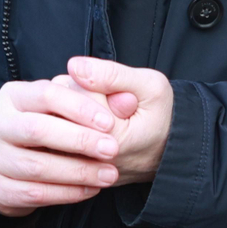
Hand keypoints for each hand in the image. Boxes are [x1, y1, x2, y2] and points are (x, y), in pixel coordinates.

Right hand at [0, 77, 121, 217]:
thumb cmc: (48, 128)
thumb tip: (127, 100)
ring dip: (77, 172)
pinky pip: (33, 193)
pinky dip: (65, 193)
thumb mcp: (68, 107)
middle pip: (36, 129)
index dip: (79, 107)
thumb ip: (100, 99)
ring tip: (109, 174)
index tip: (110, 122)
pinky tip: (89, 190)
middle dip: (79, 140)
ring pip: (35, 166)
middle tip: (113, 150)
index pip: (45, 94)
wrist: (11, 164)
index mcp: (12, 95)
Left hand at [65, 57, 173, 184]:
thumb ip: (112, 75)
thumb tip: (74, 66)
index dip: (98, 82)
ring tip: (104, 112)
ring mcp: (77, 161)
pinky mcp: (71, 161)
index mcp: (107, 140)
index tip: (121, 94)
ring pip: (56, 113)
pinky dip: (71, 117)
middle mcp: (86, 156)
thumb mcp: (151, 87)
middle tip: (113, 103)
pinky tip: (92, 120)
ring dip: (76, 104)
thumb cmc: (163, 117)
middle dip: (84, 92)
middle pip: (62, 103)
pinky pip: (57, 127)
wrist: (170, 151)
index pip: (80, 92)